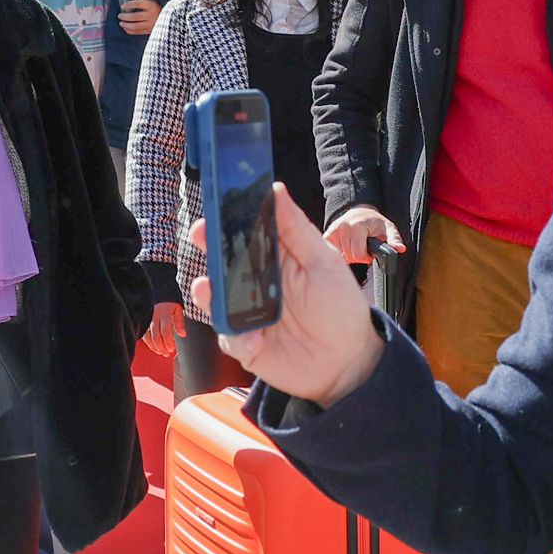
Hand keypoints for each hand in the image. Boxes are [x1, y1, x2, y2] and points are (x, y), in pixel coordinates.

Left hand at [119, 0, 160, 36]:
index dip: (129, 4)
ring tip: (121, 23)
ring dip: (127, 25)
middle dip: (126, 16)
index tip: (122, 6)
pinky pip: (138, 32)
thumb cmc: (157, 8)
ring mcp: (151, 24)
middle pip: (136, 16)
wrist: (169, 19)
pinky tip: (126, 29)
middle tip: (120, 15)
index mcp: (151, 5)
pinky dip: (131, 31)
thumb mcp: (152, 1)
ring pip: (136, 26)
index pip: (138, 3)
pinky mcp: (150, 31)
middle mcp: (151, 15)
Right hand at [145, 301, 186, 356]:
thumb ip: (179, 321)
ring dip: (155, 347)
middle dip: (162, 347)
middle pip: (156, 336)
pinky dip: (149, 343)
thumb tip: (182, 334)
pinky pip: (144, 335)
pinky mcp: (142, 321)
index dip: (168, 342)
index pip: (165, 331)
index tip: (172, 349)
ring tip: (162, 352)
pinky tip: (154, 347)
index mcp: (164, 312)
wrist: (158, 290)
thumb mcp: (177, 308)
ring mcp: (146, 318)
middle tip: (167, 354)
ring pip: (148, 337)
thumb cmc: (169, 300)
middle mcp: (153, 316)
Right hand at [191, 184, 383, 406]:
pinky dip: (237, 338)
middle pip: (224, 263)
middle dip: (210, 248)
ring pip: (217, 300)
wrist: (350, 363)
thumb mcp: (325, 262)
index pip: (246, 233)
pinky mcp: (247, 344)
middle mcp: (256, 284)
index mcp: (276, 258)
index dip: (228, 219)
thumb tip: (276, 190)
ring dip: (210, 293)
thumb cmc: (341, 308)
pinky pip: (230, 338)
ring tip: (209, 288)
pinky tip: (254, 340)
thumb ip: (297, 230)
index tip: (216, 206)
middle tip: (202, 235)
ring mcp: (249, 314)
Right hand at [323, 205, 404, 263]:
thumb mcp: (387, 228)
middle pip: (350, 257)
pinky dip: (340, 252)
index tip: (370, 251)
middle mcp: (344, 227)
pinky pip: (333, 253)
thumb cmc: (374, 221)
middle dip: (358, 256)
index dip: (366, 257)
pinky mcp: (328, 235)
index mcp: (358, 226)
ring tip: (355, 244)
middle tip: (363, 247)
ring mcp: (334, 231)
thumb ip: (394, 239)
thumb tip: (400, 249)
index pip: (358, 255)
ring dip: (349, 255)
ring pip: (341, 256)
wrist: (358, 211)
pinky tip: (346, 245)